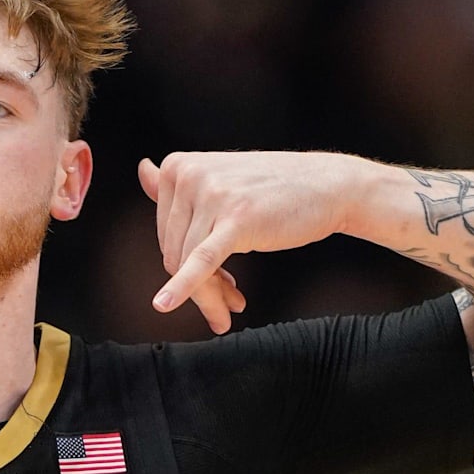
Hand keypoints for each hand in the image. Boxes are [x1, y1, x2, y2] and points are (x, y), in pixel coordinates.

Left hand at [137, 151, 366, 332]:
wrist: (329, 185)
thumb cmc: (275, 187)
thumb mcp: (221, 176)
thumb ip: (178, 181)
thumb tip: (143, 171)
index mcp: (179, 166)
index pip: (166, 232)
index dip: (184, 264)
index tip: (215, 280)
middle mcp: (189, 175)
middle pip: (174, 251)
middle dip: (200, 285)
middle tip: (228, 302)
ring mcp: (212, 195)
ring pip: (188, 264)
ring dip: (210, 295)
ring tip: (232, 307)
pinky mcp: (236, 219)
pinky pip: (202, 261)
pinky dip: (183, 287)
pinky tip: (166, 304)